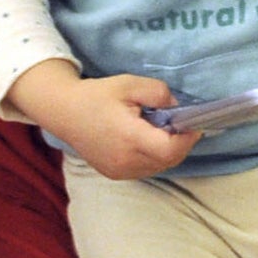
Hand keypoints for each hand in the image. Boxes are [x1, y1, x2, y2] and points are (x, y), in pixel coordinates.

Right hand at [16, 64, 200, 181]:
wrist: (64, 113)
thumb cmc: (97, 96)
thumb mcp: (130, 84)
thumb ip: (159, 93)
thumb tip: (177, 107)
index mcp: (129, 137)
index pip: (170, 149)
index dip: (187, 137)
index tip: (193, 123)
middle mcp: (126, 160)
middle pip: (169, 160)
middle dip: (182, 143)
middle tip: (182, 124)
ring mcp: (120, 171)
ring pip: (159, 167)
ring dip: (169, 152)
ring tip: (164, 131)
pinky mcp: (115, 174)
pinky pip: (146, 169)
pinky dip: (155, 157)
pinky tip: (148, 141)